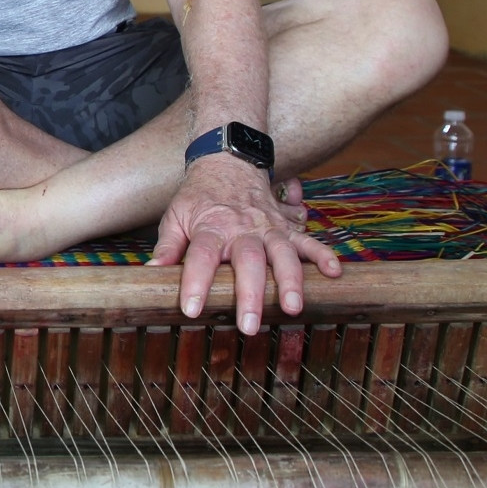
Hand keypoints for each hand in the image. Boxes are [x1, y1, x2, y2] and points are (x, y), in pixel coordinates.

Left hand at [149, 154, 340, 334]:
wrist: (227, 162)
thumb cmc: (198, 197)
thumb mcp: (176, 217)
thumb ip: (167, 247)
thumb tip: (151, 273)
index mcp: (210, 228)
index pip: (200, 257)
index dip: (195, 283)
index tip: (191, 309)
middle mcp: (242, 229)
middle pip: (247, 260)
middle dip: (250, 294)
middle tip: (249, 325)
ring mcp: (268, 228)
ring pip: (282, 254)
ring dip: (290, 281)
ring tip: (292, 308)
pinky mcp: (287, 227)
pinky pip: (309, 241)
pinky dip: (323, 255)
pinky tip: (335, 273)